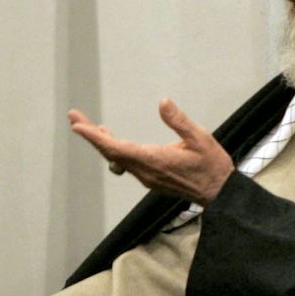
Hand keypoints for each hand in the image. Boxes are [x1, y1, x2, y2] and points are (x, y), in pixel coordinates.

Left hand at [68, 98, 233, 204]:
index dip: (95, 137)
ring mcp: (146, 177)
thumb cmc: (212, 165)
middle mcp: (145, 171)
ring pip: (115, 158)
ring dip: (100, 142)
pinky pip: (124, 162)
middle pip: (110, 153)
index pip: (117, 148)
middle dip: (90, 135)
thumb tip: (162, 102)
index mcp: (155, 160)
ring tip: (86, 125)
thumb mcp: (201, 138)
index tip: (78, 126)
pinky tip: (109, 137)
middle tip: (74, 117)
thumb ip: (179, 121)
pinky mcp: (149, 178)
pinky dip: (112, 149)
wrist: (220, 193)